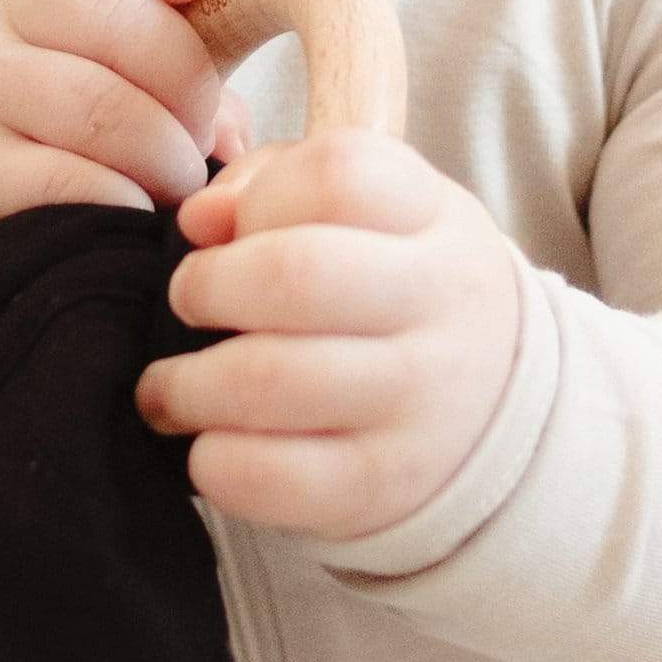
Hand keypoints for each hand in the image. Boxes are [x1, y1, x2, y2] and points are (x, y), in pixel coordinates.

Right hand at [0, 0, 254, 234]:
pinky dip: (121, 198)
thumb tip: (234, 136)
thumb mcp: (120, 43)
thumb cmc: (72, 85)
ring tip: (179, 177)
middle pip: (111, 18)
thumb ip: (188, 62)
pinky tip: (138, 207)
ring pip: (93, 107)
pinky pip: (61, 179)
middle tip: (204, 129)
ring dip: (163, 152)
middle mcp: (0, 6)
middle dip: (187, 83)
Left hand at [141, 131, 523, 542]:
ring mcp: (417, 402)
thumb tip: (201, 218)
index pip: (337, 177)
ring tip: (168, 388)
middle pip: (294, 274)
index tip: (227, 233)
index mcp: (432, 219)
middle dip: (205, 287)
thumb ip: (274, 184)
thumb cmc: (391, 288)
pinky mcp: (382, 484)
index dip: (256, 200)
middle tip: (187, 305)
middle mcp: (438, 305)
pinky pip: (271, 476)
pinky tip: (209, 444)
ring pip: (268, 381)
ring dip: (186, 385)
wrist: (492, 408)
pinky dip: (214, 460)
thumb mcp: (366, 213)